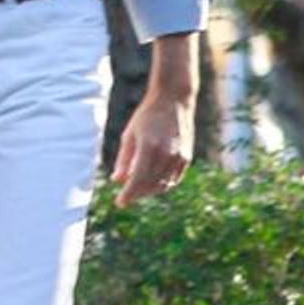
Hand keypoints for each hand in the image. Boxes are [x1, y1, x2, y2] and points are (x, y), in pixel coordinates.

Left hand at [111, 92, 194, 206]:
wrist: (174, 101)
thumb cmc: (147, 116)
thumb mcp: (130, 135)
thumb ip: (124, 160)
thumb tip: (116, 181)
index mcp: (149, 146)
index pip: (137, 179)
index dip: (128, 194)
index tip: (120, 203)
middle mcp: (166, 154)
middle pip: (149, 184)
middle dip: (137, 194)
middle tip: (126, 195)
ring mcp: (178, 157)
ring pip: (163, 185)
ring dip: (149, 191)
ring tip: (138, 189)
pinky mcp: (186, 157)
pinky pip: (174, 179)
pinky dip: (162, 185)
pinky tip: (152, 183)